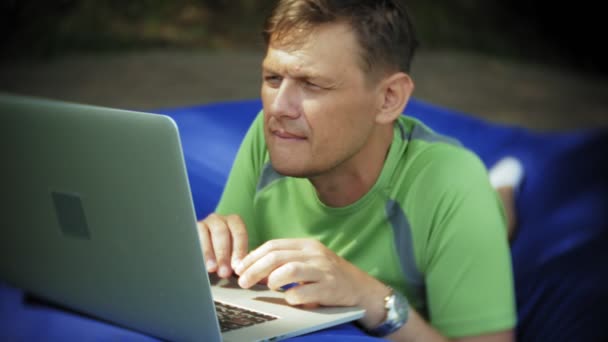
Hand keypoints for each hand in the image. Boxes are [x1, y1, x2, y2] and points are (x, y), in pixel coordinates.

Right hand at [197, 213, 247, 278]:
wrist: (206, 257)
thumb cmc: (224, 257)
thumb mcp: (233, 257)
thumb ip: (238, 260)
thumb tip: (243, 270)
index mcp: (234, 222)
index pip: (239, 232)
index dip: (239, 250)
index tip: (237, 266)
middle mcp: (218, 220)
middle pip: (221, 232)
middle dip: (223, 253)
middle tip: (224, 272)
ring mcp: (203, 223)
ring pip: (204, 232)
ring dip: (208, 253)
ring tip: (211, 269)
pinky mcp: (190, 230)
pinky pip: (192, 237)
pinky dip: (196, 250)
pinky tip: (198, 262)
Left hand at [234, 239, 381, 309]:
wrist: (362, 289)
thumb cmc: (330, 276)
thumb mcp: (309, 263)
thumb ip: (285, 263)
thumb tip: (253, 269)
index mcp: (307, 245)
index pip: (273, 245)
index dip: (253, 256)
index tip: (240, 268)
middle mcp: (314, 254)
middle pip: (276, 256)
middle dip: (254, 269)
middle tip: (243, 282)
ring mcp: (322, 270)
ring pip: (288, 270)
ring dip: (272, 280)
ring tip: (269, 287)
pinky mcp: (328, 288)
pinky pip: (302, 292)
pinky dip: (290, 297)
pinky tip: (290, 299)